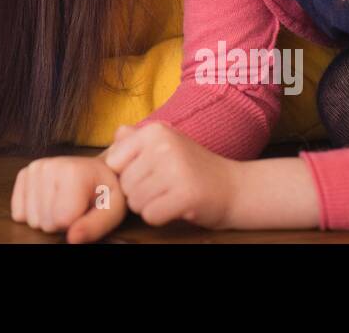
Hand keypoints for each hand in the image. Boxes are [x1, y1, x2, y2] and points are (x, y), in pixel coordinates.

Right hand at [10, 154, 127, 243]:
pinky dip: (33, 213)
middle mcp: (48, 166)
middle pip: (45, 221)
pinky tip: (48, 201)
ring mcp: (34, 169)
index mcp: (73, 171)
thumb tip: (72, 239)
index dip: (75, 224)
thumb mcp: (112, 211)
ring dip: (47, 218)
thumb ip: (94, 226)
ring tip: (63, 203)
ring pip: (31, 219)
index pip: (61, 220)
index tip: (85, 210)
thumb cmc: (105, 193)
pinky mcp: (24, 175)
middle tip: (75, 207)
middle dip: (61, 222)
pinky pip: (18, 212)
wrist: (96, 171)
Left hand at [103, 122, 240, 229]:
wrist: (235, 187)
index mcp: (155, 131)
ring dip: (149, 206)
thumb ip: (136, 138)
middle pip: (124, 184)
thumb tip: (116, 134)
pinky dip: (160, 217)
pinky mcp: (186, 195)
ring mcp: (176, 169)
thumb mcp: (166, 143)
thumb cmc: (192, 168)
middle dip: (139, 193)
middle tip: (164, 187)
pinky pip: (150, 216)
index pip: (113, 161)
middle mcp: (164, 145)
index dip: (127, 173)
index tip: (148, 173)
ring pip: (135, 202)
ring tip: (170, 195)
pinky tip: (176, 207)